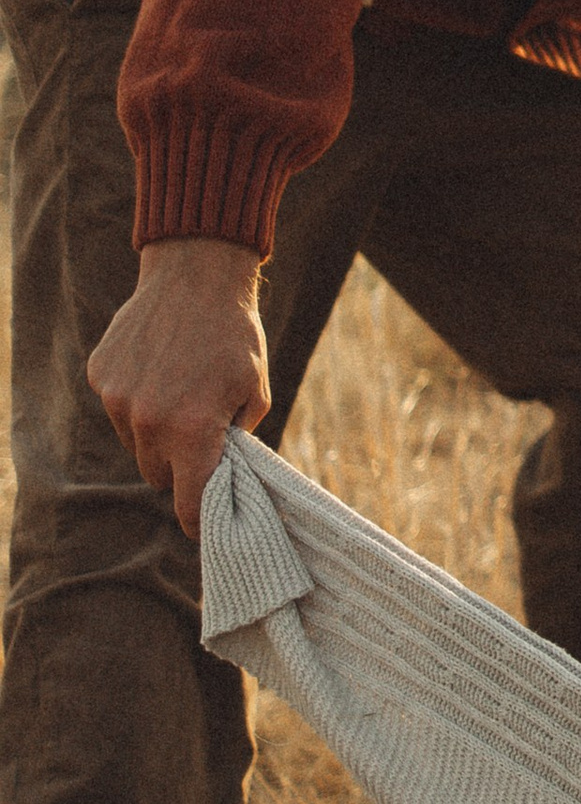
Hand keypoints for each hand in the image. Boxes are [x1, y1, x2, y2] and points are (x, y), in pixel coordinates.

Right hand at [87, 240, 269, 540]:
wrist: (197, 274)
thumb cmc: (236, 338)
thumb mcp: (255, 394)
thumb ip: (236, 441)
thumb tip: (225, 476)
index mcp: (191, 431)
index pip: (187, 502)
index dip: (197, 521)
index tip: (203, 529)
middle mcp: (147, 421)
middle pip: (158, 475)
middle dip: (180, 467)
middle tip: (200, 439)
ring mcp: (118, 398)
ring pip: (135, 444)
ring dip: (155, 433)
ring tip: (180, 394)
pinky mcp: (101, 377)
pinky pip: (118, 410)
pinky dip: (135, 401)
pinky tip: (158, 370)